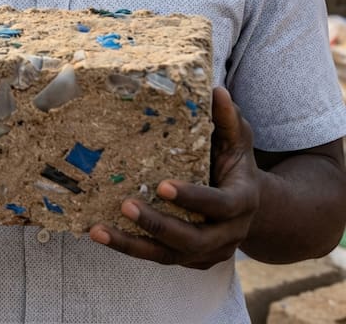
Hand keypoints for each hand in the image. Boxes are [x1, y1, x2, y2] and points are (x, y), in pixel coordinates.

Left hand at [89, 87, 261, 268]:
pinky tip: (99, 233)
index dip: (193, 198)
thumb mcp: (237, 139)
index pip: (220, 205)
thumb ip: (227, 119)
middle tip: (125, 205)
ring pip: (169, 256)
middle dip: (158, 224)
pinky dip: (130, 248)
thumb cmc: (234, 162)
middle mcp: (228, 233)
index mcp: (242, 202)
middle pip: (193, 239)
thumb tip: (216, 90)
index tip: (162, 185)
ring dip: (132, 244)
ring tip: (98, 230)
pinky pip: (158, 257)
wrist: (252, 206)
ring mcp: (209, 251)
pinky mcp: (190, 260)